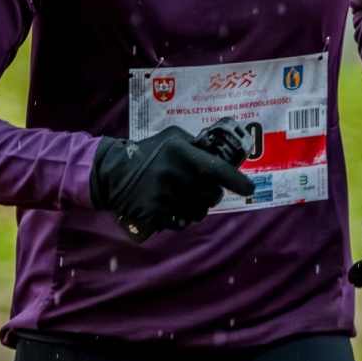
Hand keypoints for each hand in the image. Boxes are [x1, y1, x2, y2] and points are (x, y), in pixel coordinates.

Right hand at [90, 126, 255, 240]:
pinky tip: (173, 208)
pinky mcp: (156, 213)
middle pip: (212, 195)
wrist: (113, 173)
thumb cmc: (147, 153)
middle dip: (212, 195)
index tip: (249, 188)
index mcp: (181, 152)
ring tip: (187, 199)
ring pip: (199, 212)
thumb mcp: (170, 138)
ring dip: (198, 208)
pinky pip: (181, 222)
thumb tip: (221, 152)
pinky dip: (181, 218)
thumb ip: (194, 144)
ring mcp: (165, 195)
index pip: (217, 168)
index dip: (236, 180)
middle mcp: (175, 173)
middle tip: (204, 190)